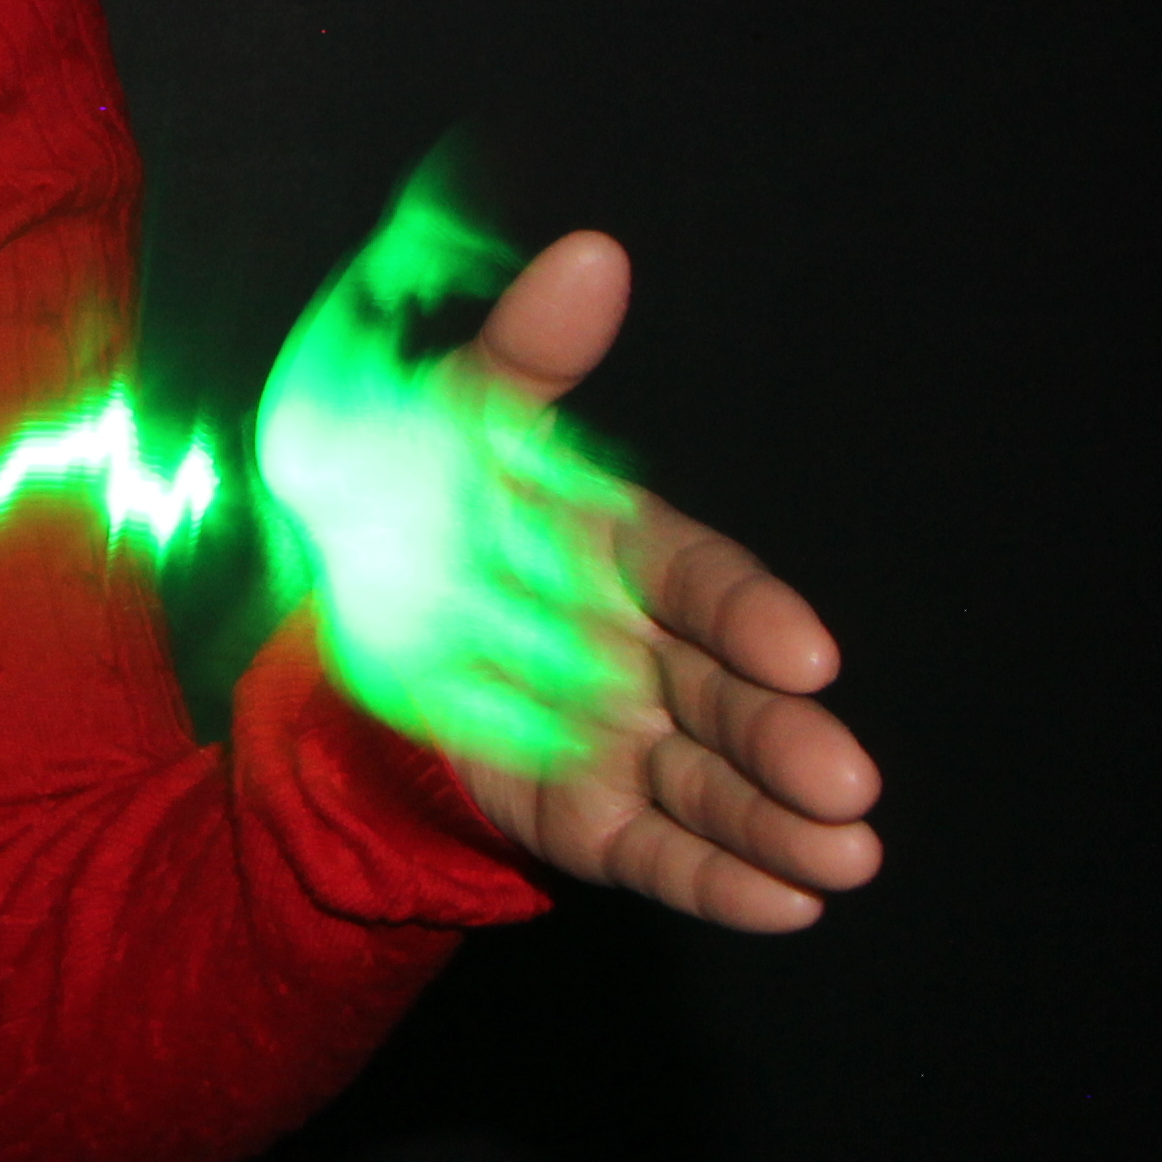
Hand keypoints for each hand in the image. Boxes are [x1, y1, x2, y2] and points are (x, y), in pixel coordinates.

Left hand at [442, 233, 885, 931]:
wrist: (314, 596)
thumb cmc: (397, 482)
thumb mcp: (437, 411)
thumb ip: (522, 351)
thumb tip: (592, 255)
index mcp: (622, 547)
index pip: (701, 582)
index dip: (751, 617)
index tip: (808, 653)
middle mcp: (640, 645)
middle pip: (725, 695)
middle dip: (783, 740)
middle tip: (847, 788)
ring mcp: (616, 730)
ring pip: (707, 782)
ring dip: (774, 823)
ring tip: (845, 861)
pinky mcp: (577, 806)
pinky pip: (648, 846)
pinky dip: (712, 878)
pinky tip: (786, 905)